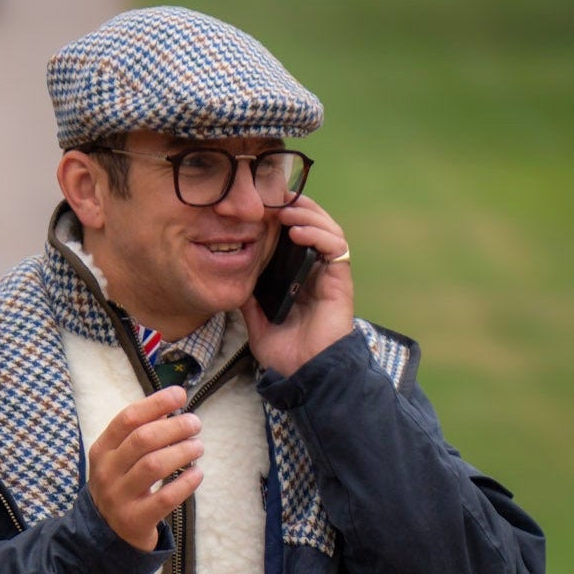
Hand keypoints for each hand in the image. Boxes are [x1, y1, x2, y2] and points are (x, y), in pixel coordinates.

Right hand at [87, 385, 202, 550]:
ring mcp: (119, 497)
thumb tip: (172, 407)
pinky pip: (166, 497)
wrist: (106, 534)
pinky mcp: (136, 520)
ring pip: (154, 465)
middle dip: (175, 427)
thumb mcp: (119, 458)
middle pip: (143, 439)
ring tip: (198, 447)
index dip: (156, 403)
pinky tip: (198, 473)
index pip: (128, 418)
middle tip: (196, 424)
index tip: (180, 395)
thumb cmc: (120, 486)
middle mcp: (107, 472)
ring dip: (183, 451)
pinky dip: (186, 482)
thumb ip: (139, 433)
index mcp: (102, 450)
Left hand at [241, 195, 353, 377]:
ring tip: (285, 211)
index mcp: (298, 278)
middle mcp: (316, 272)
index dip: (282, 218)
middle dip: (294, 207)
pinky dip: (318, 234)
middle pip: (312, 225)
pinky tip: (298, 232)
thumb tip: (233, 283)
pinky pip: (336, 247)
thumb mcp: (259, 325)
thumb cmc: (288, 354)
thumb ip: (250, 302)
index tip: (260, 207)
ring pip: (327, 229)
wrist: (308, 374)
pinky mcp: (340, 280)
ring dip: (307, 214)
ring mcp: (329, 274)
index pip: (294, 236)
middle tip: (272, 199)